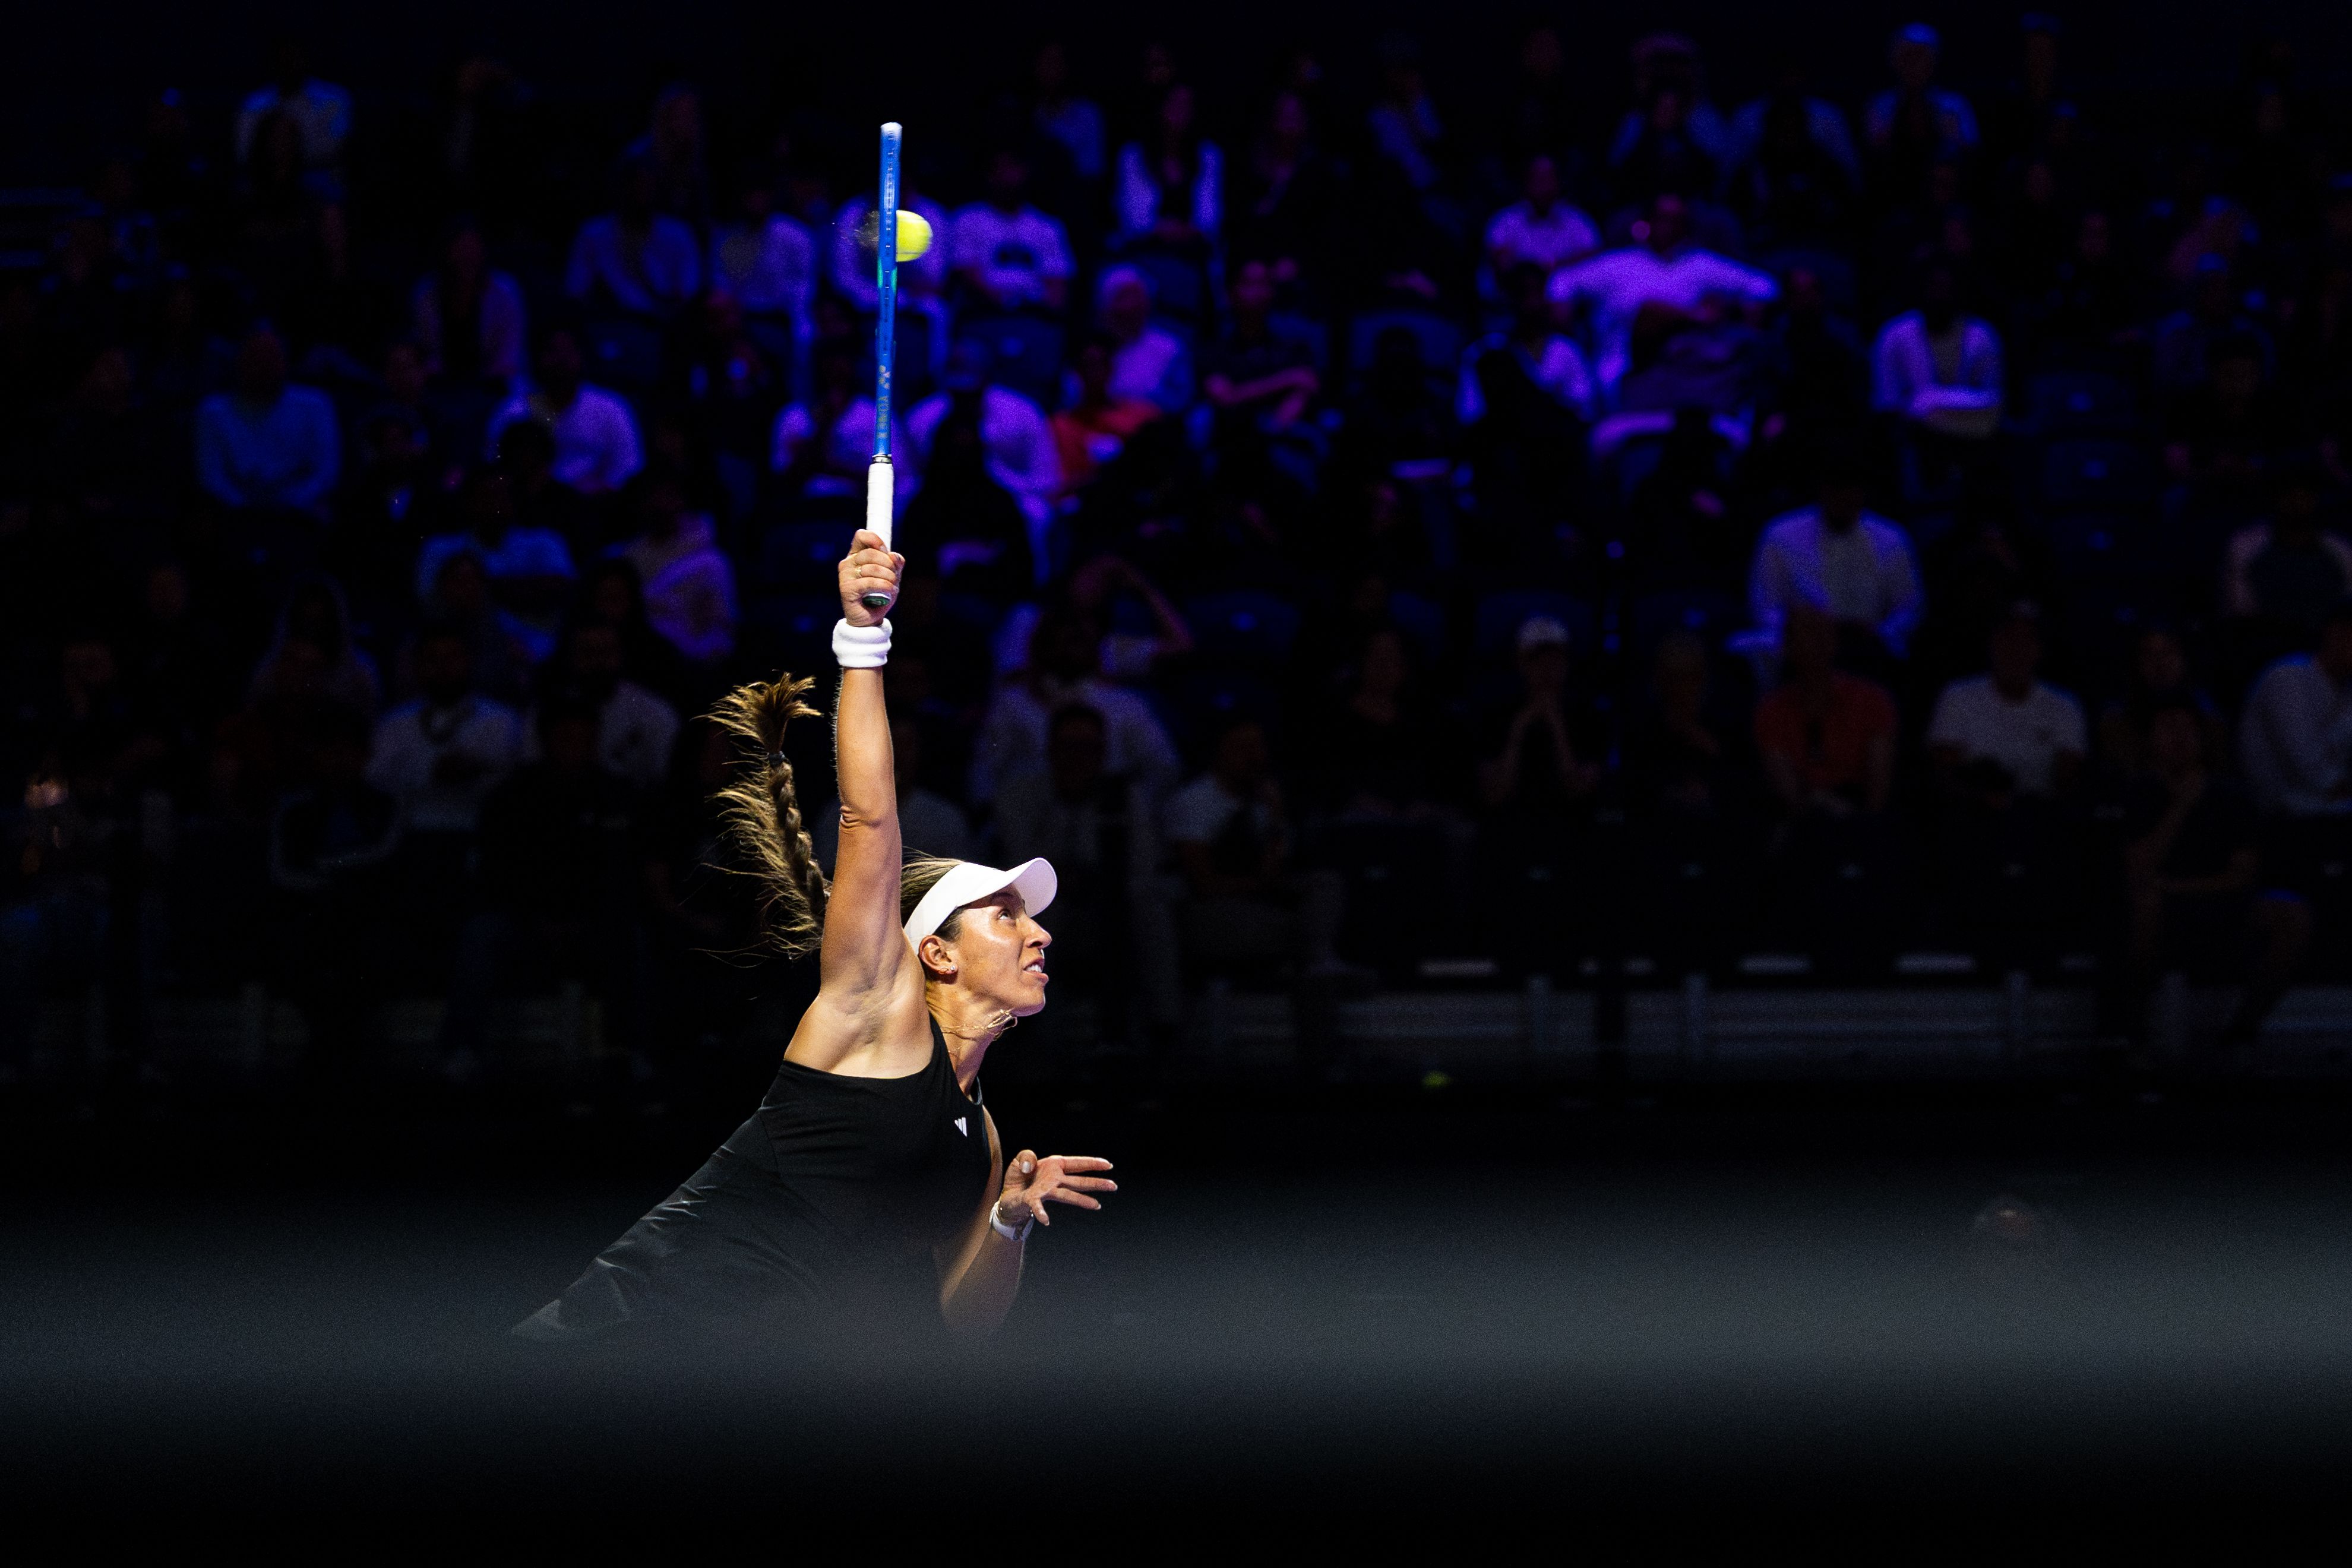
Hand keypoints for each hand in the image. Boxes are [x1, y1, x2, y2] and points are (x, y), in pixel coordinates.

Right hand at [838, 529, 903, 626]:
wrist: (870, 619)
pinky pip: (870, 582)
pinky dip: (884, 586)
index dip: (876, 540)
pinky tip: (889, 592)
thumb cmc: (879, 595)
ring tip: (892, 587)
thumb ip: (895, 564)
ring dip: (889, 578)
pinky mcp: (846, 588)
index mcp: (856, 555)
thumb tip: (895, 555)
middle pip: (871, 553)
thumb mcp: (892, 576)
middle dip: (889, 564)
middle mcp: (847, 563)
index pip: (862, 536)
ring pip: (872, 568)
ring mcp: (845, 575)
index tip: (886, 551)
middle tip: (894, 576)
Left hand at [997, 1150, 1115, 1229]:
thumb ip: (1026, 1157)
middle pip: (1078, 1181)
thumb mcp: (1020, 1160)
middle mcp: (1053, 1180)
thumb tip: (1031, 1166)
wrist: (1005, 1197)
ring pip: (1066, 1195)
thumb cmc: (1017, 1178)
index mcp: (1053, 1166)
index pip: (1076, 1164)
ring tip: (1097, 1205)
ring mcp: (1045, 1192)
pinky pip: (1037, 1207)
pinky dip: (1042, 1213)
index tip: (1108, 1165)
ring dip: (1081, 1200)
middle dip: (1096, 1183)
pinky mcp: (1032, 1201)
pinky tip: (1046, 1221)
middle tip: (1113, 1186)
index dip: (1092, 1163)